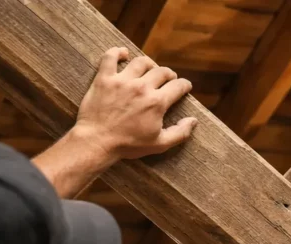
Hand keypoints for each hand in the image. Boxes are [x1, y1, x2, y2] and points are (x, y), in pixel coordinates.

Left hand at [73, 47, 196, 161]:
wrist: (97, 141)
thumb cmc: (128, 145)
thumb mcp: (159, 144)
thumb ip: (180, 133)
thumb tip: (193, 121)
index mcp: (157, 102)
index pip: (178, 86)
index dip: (185, 85)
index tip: (185, 86)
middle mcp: (142, 87)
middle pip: (161, 71)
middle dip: (169, 74)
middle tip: (168, 78)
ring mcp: (122, 80)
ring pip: (141, 62)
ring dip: (149, 63)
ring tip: (150, 68)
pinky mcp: (104, 78)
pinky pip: (110, 57)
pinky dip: (118, 52)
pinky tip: (123, 53)